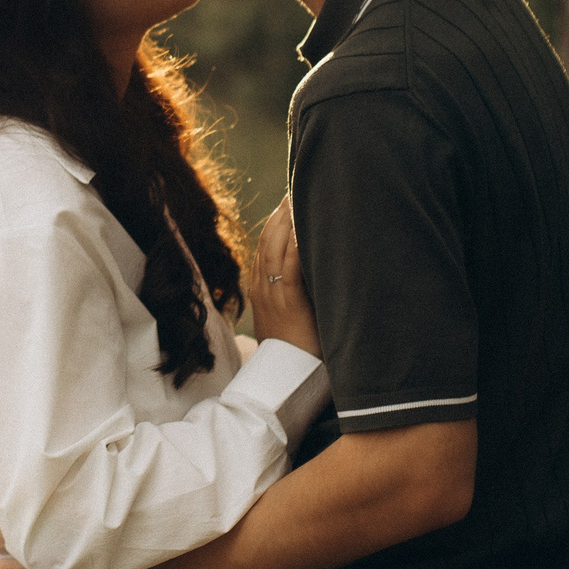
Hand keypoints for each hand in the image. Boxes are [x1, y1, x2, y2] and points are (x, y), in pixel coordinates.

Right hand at [248, 194, 318, 356]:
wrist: (287, 378)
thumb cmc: (293, 352)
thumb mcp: (285, 321)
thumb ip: (290, 300)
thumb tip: (309, 280)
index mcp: (260, 290)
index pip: (263, 247)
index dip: (274, 223)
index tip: (286, 203)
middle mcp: (262, 288)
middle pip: (267, 241)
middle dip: (280, 215)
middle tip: (294, 190)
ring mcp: (273, 295)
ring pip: (275, 249)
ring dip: (286, 222)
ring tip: (297, 200)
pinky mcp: (289, 304)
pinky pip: (290, 268)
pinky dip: (296, 246)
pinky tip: (304, 230)